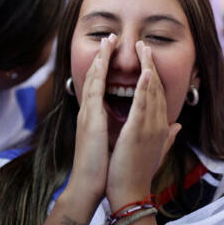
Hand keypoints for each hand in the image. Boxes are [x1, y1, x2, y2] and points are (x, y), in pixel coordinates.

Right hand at [66, 34, 116, 206]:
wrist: (89, 186)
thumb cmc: (102, 170)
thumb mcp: (114, 145)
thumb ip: (123, 130)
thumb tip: (135, 123)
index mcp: (95, 119)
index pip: (100, 88)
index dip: (106, 70)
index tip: (113, 54)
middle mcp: (89, 113)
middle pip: (94, 78)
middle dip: (102, 57)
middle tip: (109, 38)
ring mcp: (87, 114)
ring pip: (93, 79)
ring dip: (100, 58)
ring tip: (107, 40)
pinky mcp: (90, 119)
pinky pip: (95, 91)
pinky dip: (99, 74)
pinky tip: (104, 60)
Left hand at [106, 41, 180, 206]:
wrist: (130, 195)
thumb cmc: (138, 175)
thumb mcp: (156, 152)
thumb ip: (168, 137)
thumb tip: (178, 127)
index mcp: (161, 128)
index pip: (160, 95)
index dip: (155, 75)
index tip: (148, 58)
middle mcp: (159, 125)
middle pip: (158, 88)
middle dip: (151, 64)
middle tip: (144, 44)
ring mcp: (150, 128)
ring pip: (152, 91)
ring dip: (148, 67)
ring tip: (144, 48)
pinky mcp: (138, 133)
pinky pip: (143, 106)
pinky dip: (145, 88)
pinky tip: (146, 72)